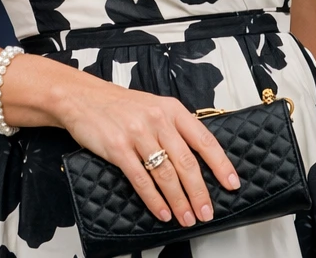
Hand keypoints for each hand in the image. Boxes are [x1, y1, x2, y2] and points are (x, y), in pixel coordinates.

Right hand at [57, 77, 239, 227]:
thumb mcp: (155, 107)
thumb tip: (200, 158)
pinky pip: (141, 179)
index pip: (204, 140)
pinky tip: (163, 211)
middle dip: (199, 192)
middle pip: (186, 162)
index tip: (232, 183)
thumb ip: (176, 128)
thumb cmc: (122, 106)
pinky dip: (154, 200)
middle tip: (207, 211)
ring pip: (166, 174)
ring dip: (179, 200)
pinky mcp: (118, 149)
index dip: (220, 164)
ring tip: (187, 217)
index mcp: (172, 109)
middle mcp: (158, 120)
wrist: (84, 98)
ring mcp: (138, 134)